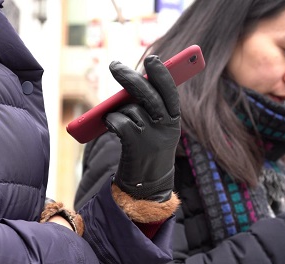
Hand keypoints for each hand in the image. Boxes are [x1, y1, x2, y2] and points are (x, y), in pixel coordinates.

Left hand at [104, 55, 180, 201]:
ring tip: (116, 121)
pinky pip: (119, 122)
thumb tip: (128, 85)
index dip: (162, 74)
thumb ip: (148, 107)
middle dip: (129, 77)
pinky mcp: (136, 145)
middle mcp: (166, 126)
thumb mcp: (156, 128)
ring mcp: (152, 136)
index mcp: (174, 119)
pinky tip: (110, 126)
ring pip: (129, 109)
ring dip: (118, 111)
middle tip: (113, 65)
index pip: (170, 91)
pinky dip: (111, 121)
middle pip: (147, 94)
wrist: (147, 185)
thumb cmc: (148, 149)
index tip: (154, 58)